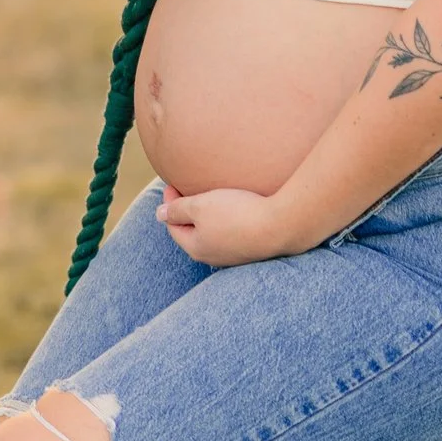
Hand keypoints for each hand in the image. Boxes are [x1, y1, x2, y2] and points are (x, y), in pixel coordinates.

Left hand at [157, 183, 298, 266]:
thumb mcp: (200, 206)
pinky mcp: (253, 249)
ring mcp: (235, 255)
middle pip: (192, 232)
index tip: (173, 183)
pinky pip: (233, 234)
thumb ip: (177, 210)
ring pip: (214, 233)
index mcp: (196, 248)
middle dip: (187, 212)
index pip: (173, 226)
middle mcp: (213, 257)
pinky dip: (227, 220)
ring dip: (209, 216)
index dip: (169, 203)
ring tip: (212, 198)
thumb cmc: (237, 214)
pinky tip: (236, 208)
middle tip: (189, 190)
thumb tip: (159, 214)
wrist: (282, 225)